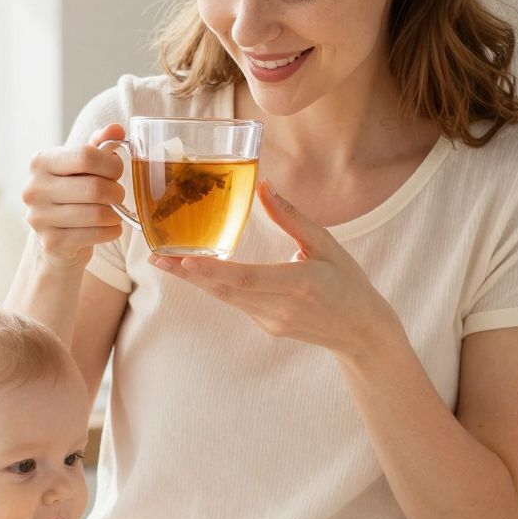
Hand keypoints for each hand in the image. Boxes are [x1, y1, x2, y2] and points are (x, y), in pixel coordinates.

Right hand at [22, 124, 126, 266]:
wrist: (56, 238)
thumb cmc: (74, 194)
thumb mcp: (83, 166)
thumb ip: (100, 145)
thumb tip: (116, 129)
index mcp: (41, 162)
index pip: (86, 156)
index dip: (111, 164)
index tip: (116, 171)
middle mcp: (35, 188)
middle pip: (95, 187)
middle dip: (117, 192)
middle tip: (118, 195)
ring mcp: (40, 217)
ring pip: (97, 213)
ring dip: (116, 214)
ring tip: (115, 212)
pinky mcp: (51, 242)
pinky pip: (96, 235)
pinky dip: (112, 231)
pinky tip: (110, 227)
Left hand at [153, 183, 393, 355]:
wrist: (361, 332)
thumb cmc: (349, 283)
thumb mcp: (327, 245)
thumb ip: (292, 218)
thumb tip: (264, 186)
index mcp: (299, 282)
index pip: (249, 279)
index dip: (215, 271)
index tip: (186, 261)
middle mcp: (281, 306)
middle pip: (226, 290)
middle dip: (188, 275)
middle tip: (155, 258)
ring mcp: (272, 321)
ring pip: (227, 298)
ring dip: (195, 280)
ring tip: (165, 262)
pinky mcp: (268, 326)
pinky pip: (238, 302)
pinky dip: (217, 285)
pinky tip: (199, 272)